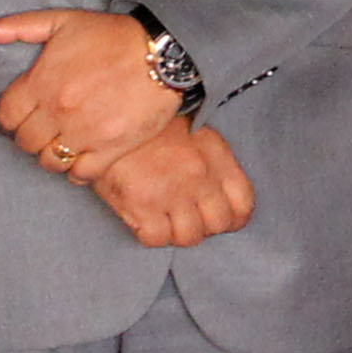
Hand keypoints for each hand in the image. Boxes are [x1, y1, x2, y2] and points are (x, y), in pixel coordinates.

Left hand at [0, 8, 184, 178]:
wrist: (163, 54)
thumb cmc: (111, 36)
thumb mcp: (61, 21)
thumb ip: (16, 26)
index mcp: (42, 82)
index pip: (7, 116)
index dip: (12, 116)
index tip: (25, 112)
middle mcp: (59, 111)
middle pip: (25, 142)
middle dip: (30, 135)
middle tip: (44, 127)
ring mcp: (84, 133)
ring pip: (50, 162)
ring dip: (51, 154)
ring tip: (61, 142)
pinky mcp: (110, 149)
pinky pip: (81, 175)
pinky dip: (76, 171)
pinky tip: (81, 157)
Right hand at [91, 123, 256, 248]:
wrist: (108, 112)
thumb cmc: (149, 125)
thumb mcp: (194, 132)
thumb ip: (211, 163)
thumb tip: (215, 193)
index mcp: (215, 157)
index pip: (243, 204)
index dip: (232, 217)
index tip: (218, 217)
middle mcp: (198, 177)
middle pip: (218, 224)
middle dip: (205, 225)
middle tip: (187, 217)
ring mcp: (171, 193)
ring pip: (189, 238)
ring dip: (177, 232)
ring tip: (164, 218)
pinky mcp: (141, 205)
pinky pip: (156, 239)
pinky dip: (151, 235)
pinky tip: (144, 219)